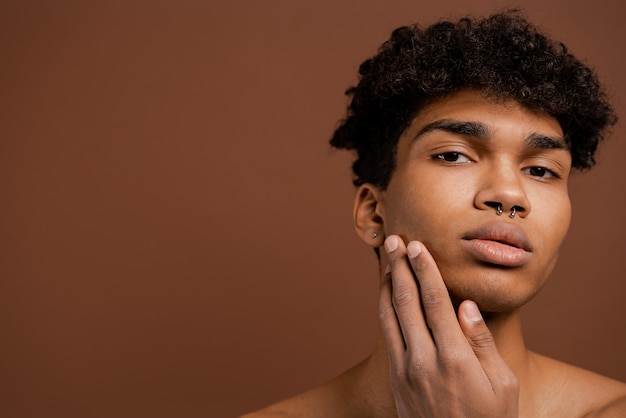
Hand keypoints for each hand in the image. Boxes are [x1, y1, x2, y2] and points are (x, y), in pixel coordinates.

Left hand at [379, 235, 518, 416]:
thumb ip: (483, 342)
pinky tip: (387, 295)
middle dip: (400, 267)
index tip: (416, 246)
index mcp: (454, 357)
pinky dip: (384, 308)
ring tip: (387, 260)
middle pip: (406, 301)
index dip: (424, 269)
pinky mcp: (395, 378)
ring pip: (389, 315)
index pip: (434, 301)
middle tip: (395, 240)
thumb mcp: (501, 385)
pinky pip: (386, 334)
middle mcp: (423, 359)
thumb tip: (466, 305)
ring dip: (387, 284)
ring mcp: (404, 369)